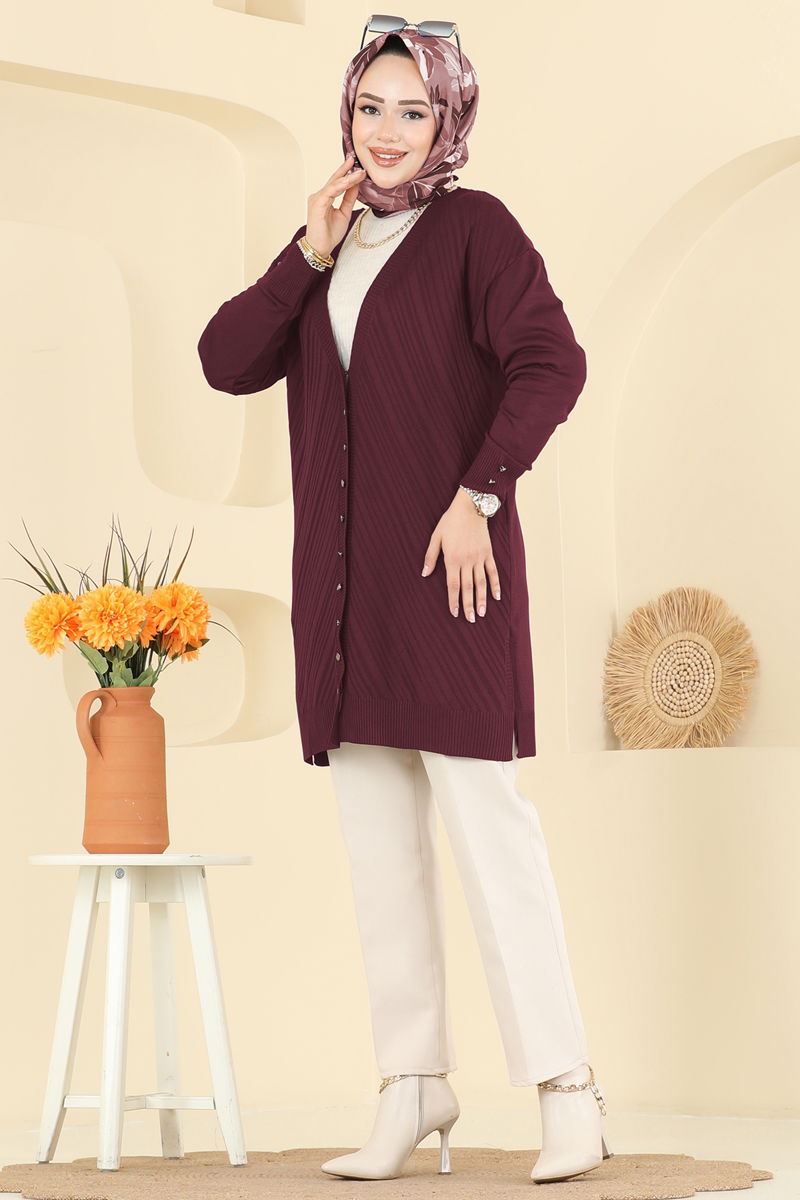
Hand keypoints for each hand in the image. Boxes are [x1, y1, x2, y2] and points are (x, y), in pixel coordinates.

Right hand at [305, 154, 366, 260]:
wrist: (321, 248)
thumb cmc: (329, 234)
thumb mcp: (344, 213)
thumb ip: (349, 199)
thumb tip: (356, 185)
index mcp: (325, 198)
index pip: (337, 182)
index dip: (346, 173)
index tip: (357, 165)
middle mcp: (319, 196)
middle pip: (334, 179)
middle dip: (345, 169)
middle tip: (355, 159)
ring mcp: (317, 199)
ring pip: (333, 184)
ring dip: (347, 178)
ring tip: (359, 172)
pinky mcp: (317, 205)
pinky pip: (329, 192)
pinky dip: (339, 186)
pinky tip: (348, 182)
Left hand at [421, 490, 501, 620]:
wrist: (470, 507)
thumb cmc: (450, 522)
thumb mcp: (436, 537)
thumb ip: (430, 557)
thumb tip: (424, 574)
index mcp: (452, 559)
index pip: (453, 585)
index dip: (453, 600)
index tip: (454, 613)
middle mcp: (466, 561)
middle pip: (468, 588)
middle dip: (468, 605)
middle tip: (471, 620)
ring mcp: (479, 557)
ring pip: (481, 582)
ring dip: (482, 599)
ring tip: (482, 613)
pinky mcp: (488, 553)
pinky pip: (493, 571)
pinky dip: (495, 584)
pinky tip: (496, 596)